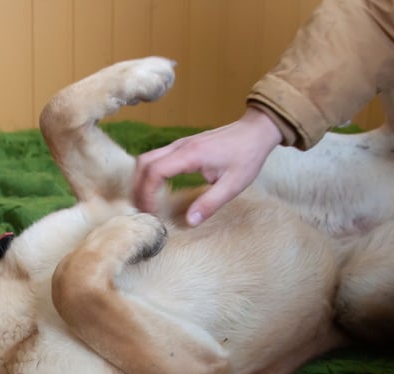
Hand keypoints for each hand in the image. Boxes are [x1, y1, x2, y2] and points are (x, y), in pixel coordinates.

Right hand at [133, 107, 282, 225]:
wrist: (255, 131)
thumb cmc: (247, 156)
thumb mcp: (233, 185)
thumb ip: (210, 203)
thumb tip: (189, 221)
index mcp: (190, 155)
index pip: (154, 172)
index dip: (147, 194)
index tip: (152, 212)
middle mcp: (180, 146)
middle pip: (143, 164)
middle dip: (138, 188)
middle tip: (143, 211)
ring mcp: (179, 144)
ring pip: (146, 159)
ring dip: (141, 180)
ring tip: (146, 203)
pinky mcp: (182, 146)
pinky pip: (156, 158)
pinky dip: (149, 174)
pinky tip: (157, 189)